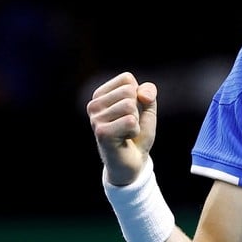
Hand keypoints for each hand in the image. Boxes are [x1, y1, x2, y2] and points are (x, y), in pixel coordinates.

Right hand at [87, 71, 157, 185]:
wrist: (133, 161)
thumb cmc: (137, 132)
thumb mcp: (147, 108)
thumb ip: (148, 93)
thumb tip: (142, 94)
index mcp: (100, 95)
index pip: (127, 79)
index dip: (138, 96)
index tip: (131, 112)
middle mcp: (93, 105)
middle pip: (129, 92)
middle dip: (137, 109)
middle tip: (129, 125)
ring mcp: (95, 119)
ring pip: (129, 106)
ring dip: (136, 122)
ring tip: (126, 132)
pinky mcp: (102, 132)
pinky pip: (130, 121)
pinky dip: (135, 131)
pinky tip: (125, 139)